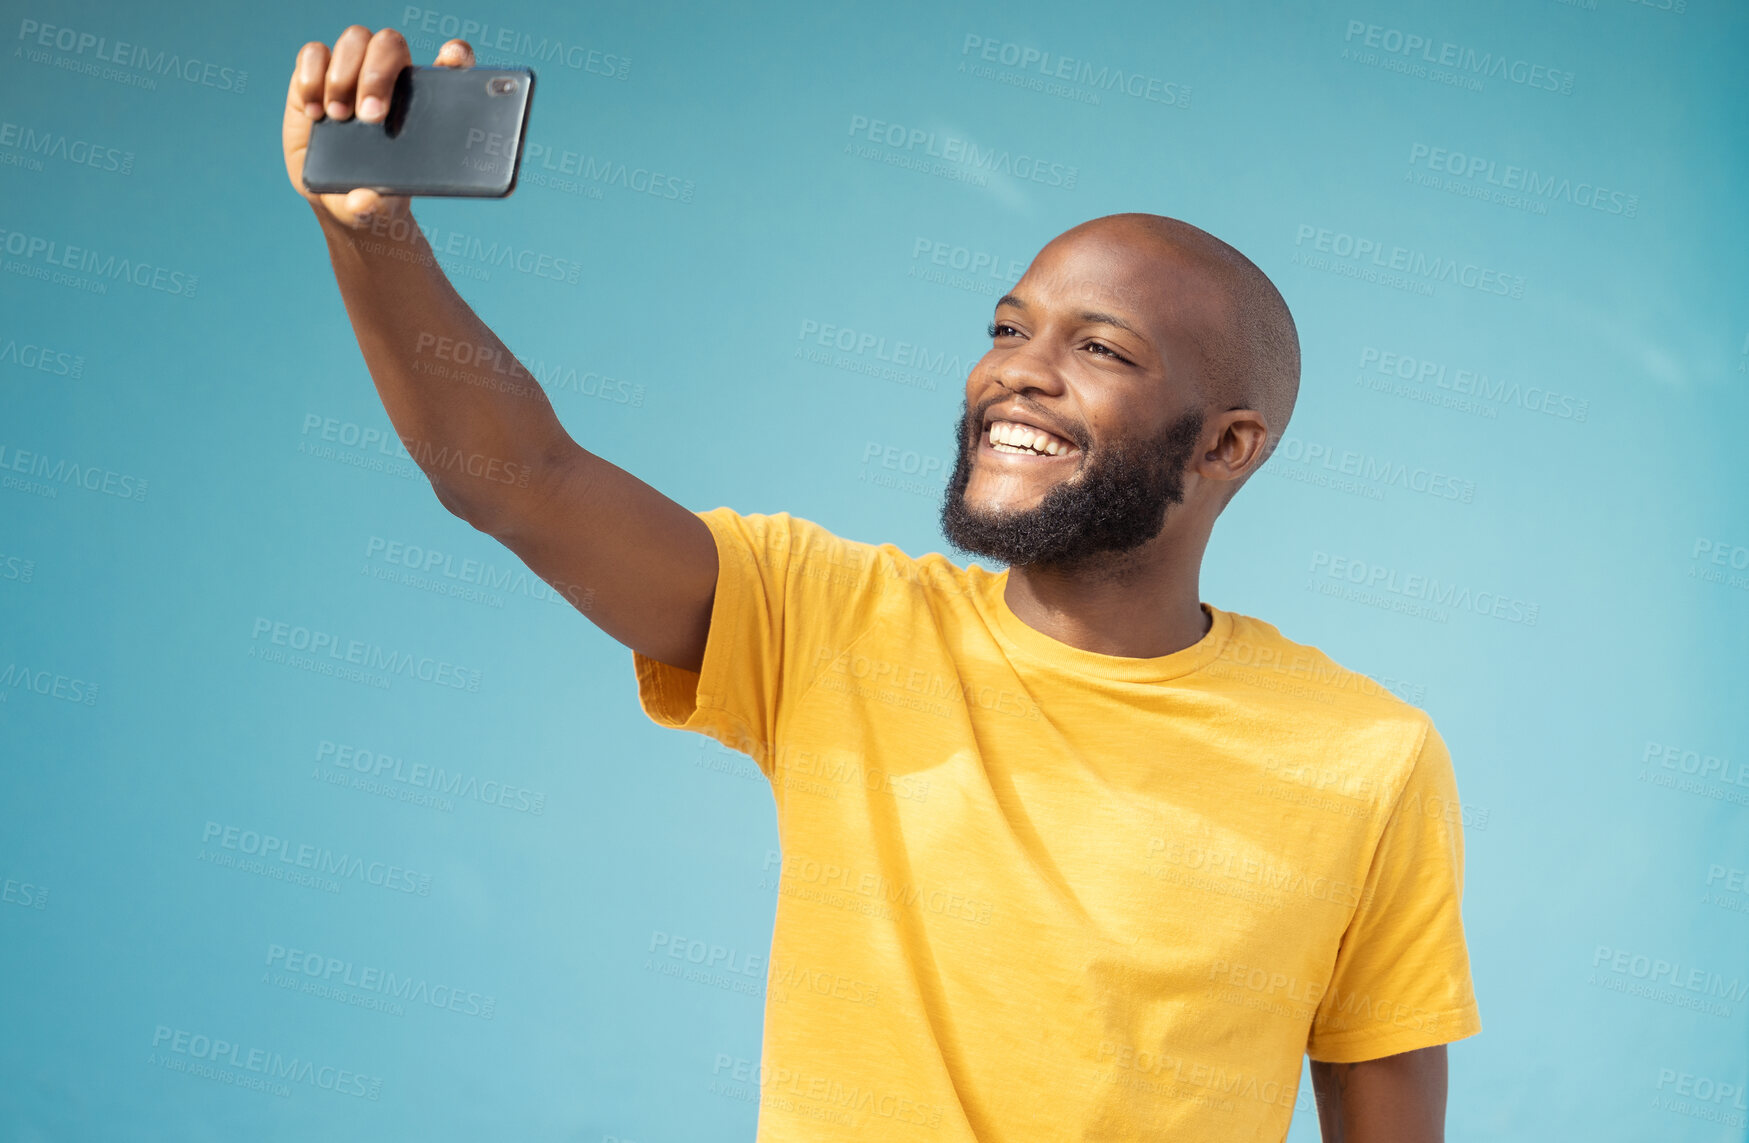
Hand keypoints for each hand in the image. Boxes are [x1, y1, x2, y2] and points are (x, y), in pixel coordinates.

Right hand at [282, 26, 475, 227]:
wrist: (340, 197)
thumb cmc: (376, 194)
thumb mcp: (382, 207)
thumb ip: (378, 205)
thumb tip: (363, 200)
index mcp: (424, 99)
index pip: (451, 61)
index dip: (455, 54)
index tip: (452, 61)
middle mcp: (390, 76)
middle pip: (390, 44)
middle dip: (379, 74)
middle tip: (371, 116)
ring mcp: (353, 71)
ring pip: (355, 40)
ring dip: (345, 75)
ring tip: (338, 117)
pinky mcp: (317, 75)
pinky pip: (313, 54)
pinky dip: (311, 76)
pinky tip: (315, 112)